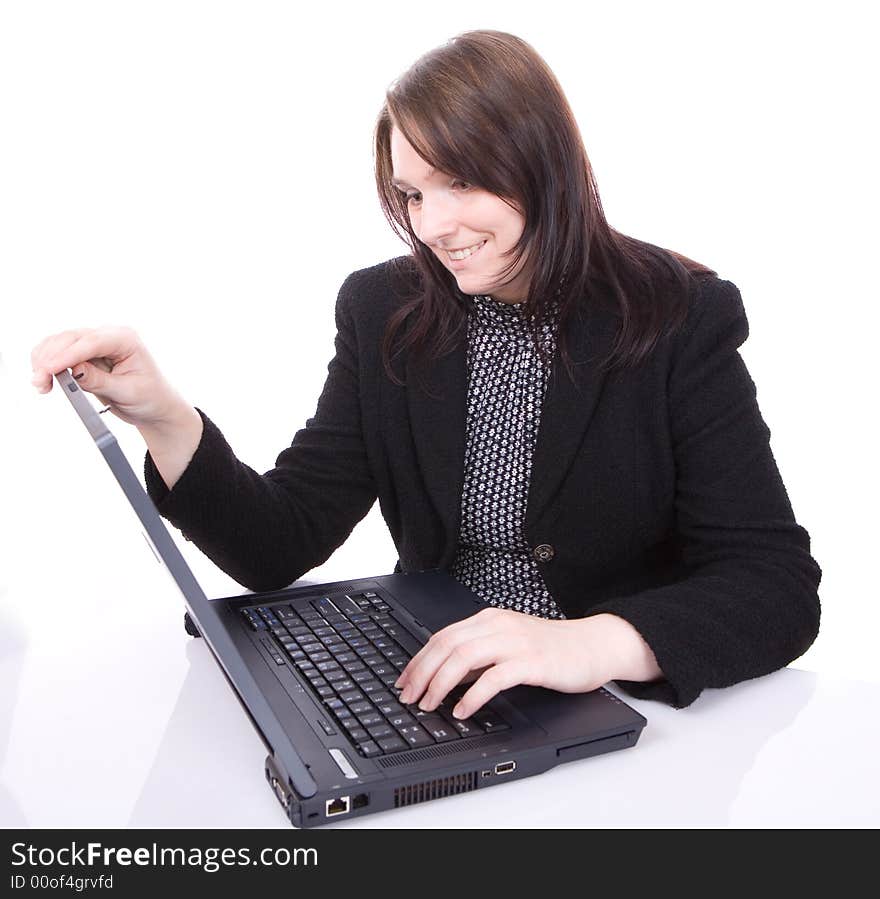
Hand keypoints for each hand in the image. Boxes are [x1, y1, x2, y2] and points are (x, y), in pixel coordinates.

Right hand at [30, 326, 185, 427]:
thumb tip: (74, 370)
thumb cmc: (150, 397)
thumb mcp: (127, 392)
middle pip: (71, 339)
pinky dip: (48, 364)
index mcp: (126, 339)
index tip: (48, 369)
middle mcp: (109, 336)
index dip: (66, 355)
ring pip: (60, 343)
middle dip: (51, 359)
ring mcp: (95, 343)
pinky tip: (44, 380)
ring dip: (45, 361)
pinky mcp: (84, 355)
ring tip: (41, 385)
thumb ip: (99, 380)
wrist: (154, 406)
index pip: (91, 342)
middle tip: (39, 381)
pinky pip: (59, 353)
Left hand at [394, 607, 619, 719]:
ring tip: (430, 705)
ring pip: (464, 658)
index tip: (404, 681)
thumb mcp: (508, 644)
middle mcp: (498, 626)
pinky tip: (463, 710)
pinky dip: (473, 696)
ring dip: (440, 684)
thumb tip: (444, 675)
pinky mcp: (532, 662)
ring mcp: (515, 642)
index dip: (418, 660)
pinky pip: (494, 678)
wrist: (592, 646)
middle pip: (447, 646)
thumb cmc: (552, 648)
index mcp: (489, 619)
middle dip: (422, 673)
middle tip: (409, 697)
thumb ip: (479, 655)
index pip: (442, 636)